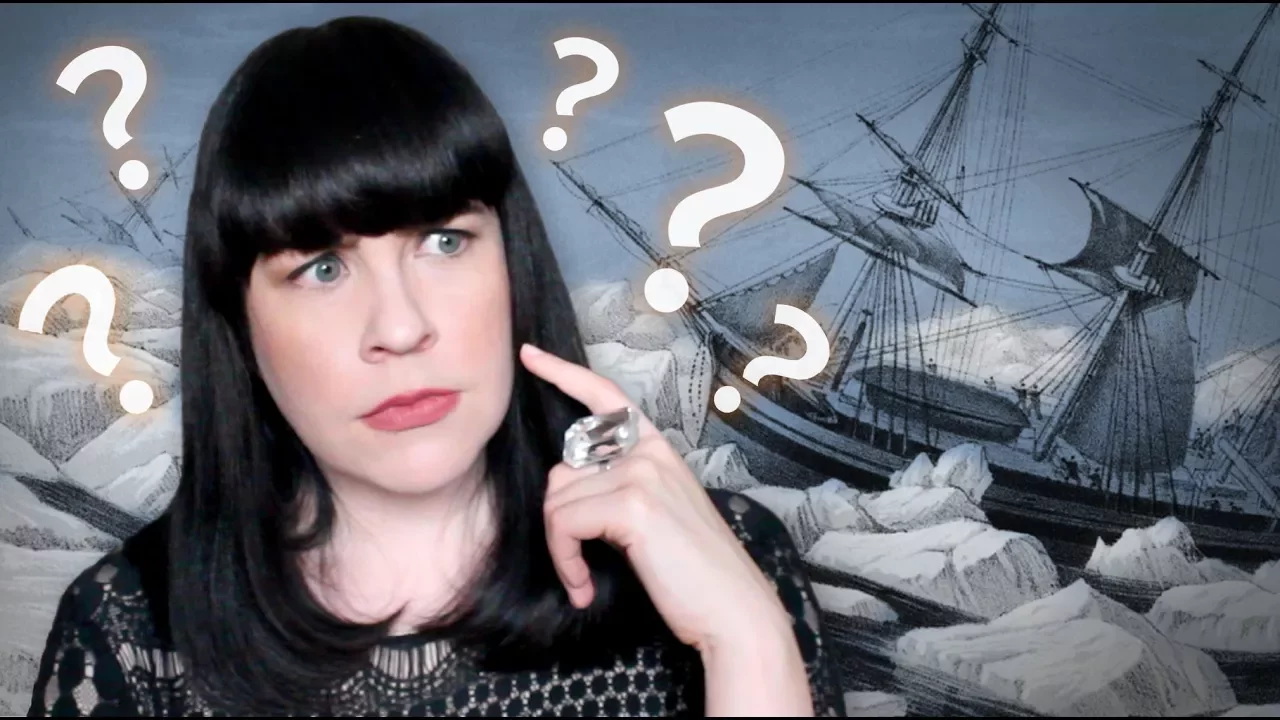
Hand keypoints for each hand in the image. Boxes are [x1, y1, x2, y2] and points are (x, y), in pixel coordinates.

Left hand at [519, 343, 789, 653]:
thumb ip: (621, 488)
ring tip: (585, 581)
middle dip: (558, 523)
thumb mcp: (657, 516)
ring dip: (562, 551)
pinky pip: (564, 525)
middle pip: (562, 471)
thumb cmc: (695, 574)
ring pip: (558, 502)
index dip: (563, 374)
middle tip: (577, 566)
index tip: (530, 356)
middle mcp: (649, 452)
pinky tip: (585, 589)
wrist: (733, 610)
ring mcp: (642, 474)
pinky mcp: (631, 504)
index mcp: (657, 450)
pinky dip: (566, 562)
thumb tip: (569, 488)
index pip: (606, 397)